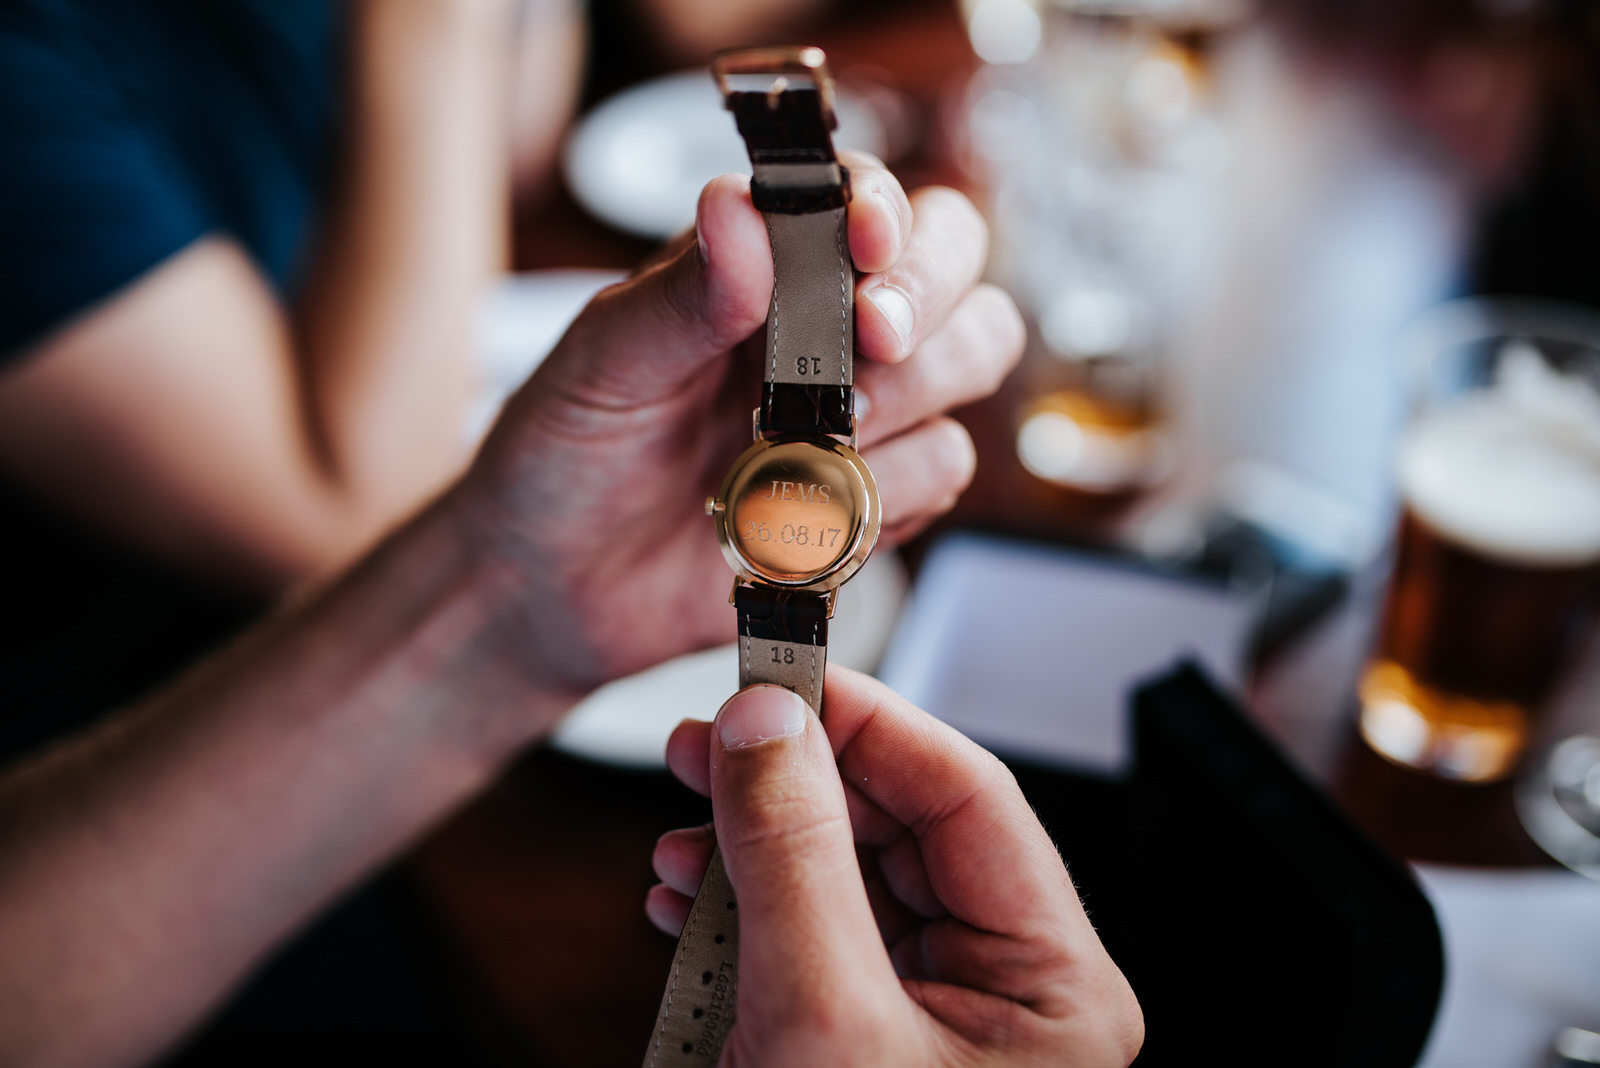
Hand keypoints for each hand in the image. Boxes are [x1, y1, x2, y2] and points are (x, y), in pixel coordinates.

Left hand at [458, 158, 1022, 689]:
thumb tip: (739, 209)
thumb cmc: (565, 453)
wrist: (556, 586)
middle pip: (956, 268)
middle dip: (929, 298)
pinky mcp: (877, 492)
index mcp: (764, 266)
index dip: (886, 211)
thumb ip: (679, 296)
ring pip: (970, 362)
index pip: (866, 200)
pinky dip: (882, 490)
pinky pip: (940, 469)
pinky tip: (799, 508)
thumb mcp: (601, 365)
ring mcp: (863, 410)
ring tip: (805, 443)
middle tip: (872, 343)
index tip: (867, 244)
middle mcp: (831, 326)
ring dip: (905, 400)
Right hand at [648, 669, 1143, 1066]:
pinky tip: (686, 899)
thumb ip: (793, 861)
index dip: (870, 721)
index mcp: (1055, 985)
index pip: (969, 797)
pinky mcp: (865, 1042)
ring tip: (678, 836)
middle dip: (793, 782)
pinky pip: (810, 941)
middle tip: (704, 741)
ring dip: (753, 846)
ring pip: (845, 880)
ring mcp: (933, 1020)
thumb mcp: (822, 1023)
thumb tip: (767, 725)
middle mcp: (1006, 992)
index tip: (781, 675)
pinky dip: (741, 910)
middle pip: (898, 829)